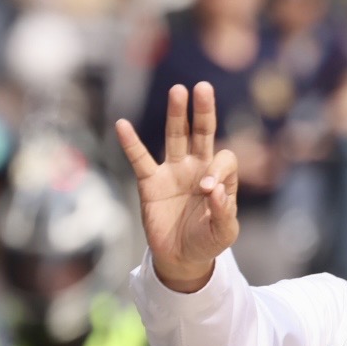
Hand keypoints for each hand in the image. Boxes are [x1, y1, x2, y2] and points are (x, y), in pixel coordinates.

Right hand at [115, 82, 240, 294]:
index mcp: (220, 178)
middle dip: (203, 111)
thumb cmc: (207, 242)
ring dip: (176, 115)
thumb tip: (213, 188)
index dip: (218, 168)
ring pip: (175, 137)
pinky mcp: (151, 182)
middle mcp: (198, 167)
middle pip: (202, 132)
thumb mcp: (224, 232)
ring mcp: (173, 172)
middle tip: (203, 87)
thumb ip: (224, 212)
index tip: (208, 189)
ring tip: (178, 90)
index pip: (224, 159)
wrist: (181, 258)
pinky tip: (122, 125)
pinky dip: (131, 143)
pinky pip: (140, 159)